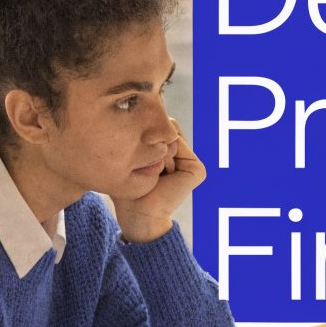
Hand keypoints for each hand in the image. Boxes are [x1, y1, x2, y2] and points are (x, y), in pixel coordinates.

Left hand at [113, 118, 204, 242]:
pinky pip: (177, 145)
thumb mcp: (129, 157)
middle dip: (150, 142)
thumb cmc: (128, 189)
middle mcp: (182, 155)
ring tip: (154, 172)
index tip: (136, 161)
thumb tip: (148, 112)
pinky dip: (165, 158)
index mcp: (168, 153)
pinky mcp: (197, 169)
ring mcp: (191, 162)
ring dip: (156, 151)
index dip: (144, 136)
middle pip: (165, 126)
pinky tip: (163, 176)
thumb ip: (139, 134)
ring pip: (170, 134)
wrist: (138, 214)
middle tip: (146, 168)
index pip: (157, 126)